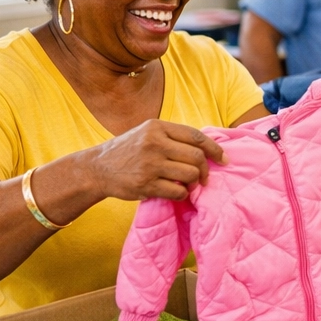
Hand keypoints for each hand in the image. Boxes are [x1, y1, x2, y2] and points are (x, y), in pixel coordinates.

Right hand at [85, 119, 225, 201]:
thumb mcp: (147, 133)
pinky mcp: (145, 184)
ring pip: (190, 174)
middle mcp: (153, 143)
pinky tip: (175, 191)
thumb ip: (173, 137)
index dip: (215, 149)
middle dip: (206, 169)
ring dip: (193, 182)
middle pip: (197, 157)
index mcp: (157, 127)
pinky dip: (182, 194)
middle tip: (204, 177)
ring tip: (187, 184)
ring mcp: (149, 164)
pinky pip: (178, 191)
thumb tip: (209, 147)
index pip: (196, 137)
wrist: (96, 169)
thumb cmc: (128, 151)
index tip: (223, 159)